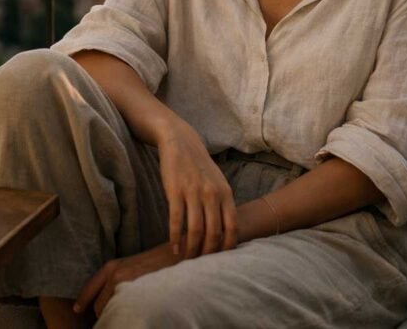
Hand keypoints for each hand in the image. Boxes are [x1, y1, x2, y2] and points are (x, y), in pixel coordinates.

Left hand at [73, 243, 179, 317]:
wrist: (181, 252)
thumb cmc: (160, 259)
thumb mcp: (135, 264)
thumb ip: (121, 276)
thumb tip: (112, 293)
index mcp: (112, 267)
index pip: (89, 288)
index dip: (82, 301)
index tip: (77, 309)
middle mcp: (115, 274)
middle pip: (99, 306)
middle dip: (103, 314)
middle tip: (111, 320)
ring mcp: (127, 284)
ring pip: (111, 311)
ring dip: (115, 317)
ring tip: (124, 319)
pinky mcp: (139, 292)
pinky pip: (125, 312)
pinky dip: (125, 318)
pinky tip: (134, 316)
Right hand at [154, 119, 238, 258]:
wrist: (180, 142)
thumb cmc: (199, 166)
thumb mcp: (217, 182)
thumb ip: (223, 203)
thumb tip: (227, 231)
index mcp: (225, 193)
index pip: (232, 227)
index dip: (227, 247)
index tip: (221, 259)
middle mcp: (212, 194)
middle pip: (214, 232)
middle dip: (208, 252)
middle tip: (202, 264)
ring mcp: (194, 193)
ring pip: (196, 230)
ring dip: (192, 249)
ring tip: (187, 259)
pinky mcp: (175, 191)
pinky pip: (176, 220)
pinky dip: (175, 238)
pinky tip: (174, 247)